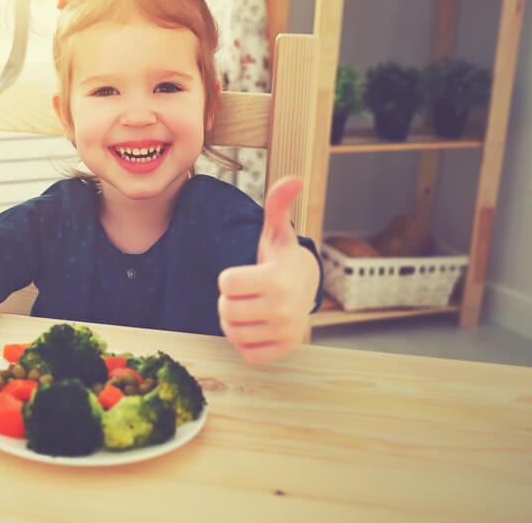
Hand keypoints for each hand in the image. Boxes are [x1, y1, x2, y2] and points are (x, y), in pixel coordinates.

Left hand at [217, 176, 319, 364]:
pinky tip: (255, 326)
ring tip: (248, 308)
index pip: (226, 283)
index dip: (229, 278)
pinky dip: (244, 341)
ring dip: (232, 321)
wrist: (305, 289)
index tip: (243, 275)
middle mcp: (284, 309)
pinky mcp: (282, 350)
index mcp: (277, 279)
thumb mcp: (277, 232)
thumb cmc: (281, 258)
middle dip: (228, 301)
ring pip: (232, 333)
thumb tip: (293, 179)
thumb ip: (278, 205)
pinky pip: (246, 352)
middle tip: (243, 293)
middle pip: (226, 310)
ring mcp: (285, 332)